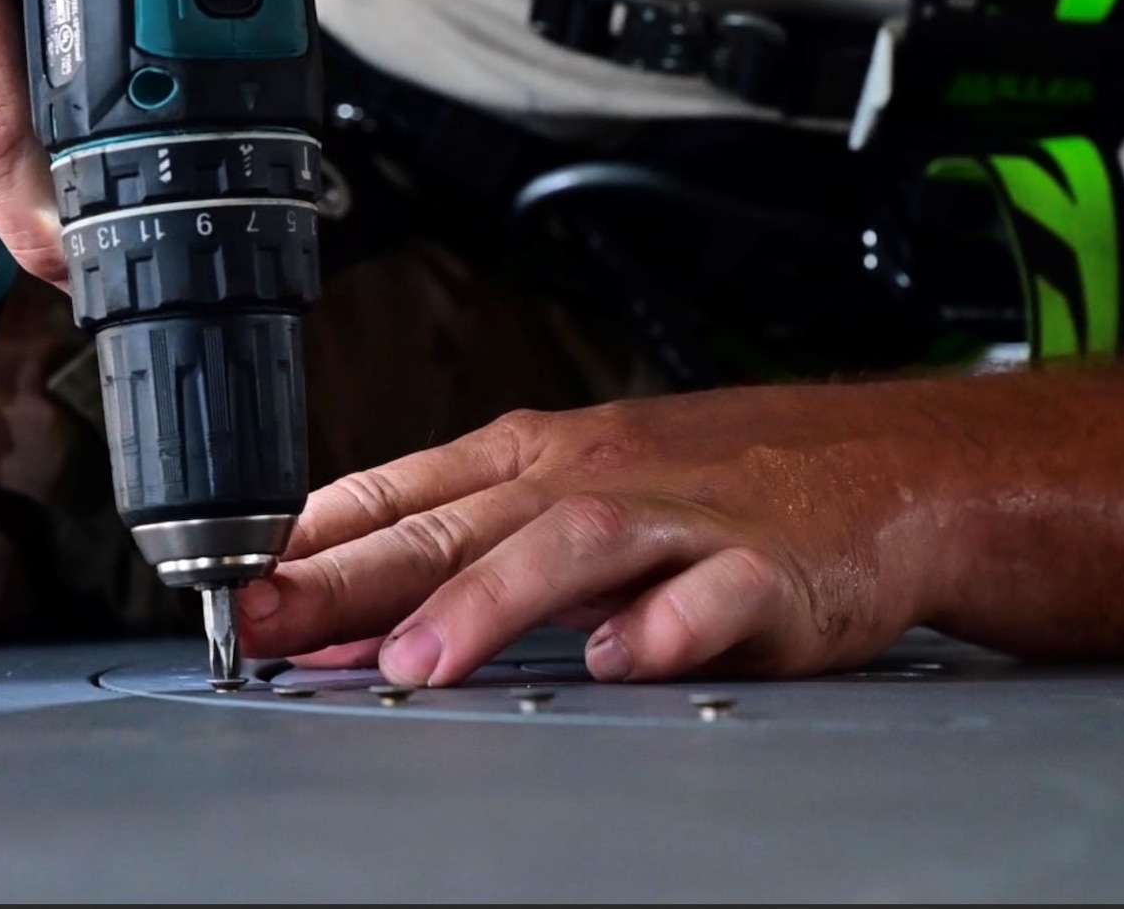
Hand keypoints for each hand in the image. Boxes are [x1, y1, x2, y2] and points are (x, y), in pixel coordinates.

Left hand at [237, 385, 969, 684]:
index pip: (408, 488)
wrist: (886, 463)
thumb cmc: (722, 482)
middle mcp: (598, 475)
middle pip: (461, 520)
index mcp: (542, 457)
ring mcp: (683, 516)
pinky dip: (665, 624)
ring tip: (415, 666)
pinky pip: (713, 594)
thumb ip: (470, 555)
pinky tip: (622, 659)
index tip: (238, 582)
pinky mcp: (770, 566)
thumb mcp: (583, 493)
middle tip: (274, 623)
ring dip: (487, 603)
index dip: (317, 536)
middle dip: (357, 574)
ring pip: (570, 547)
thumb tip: (348, 627)